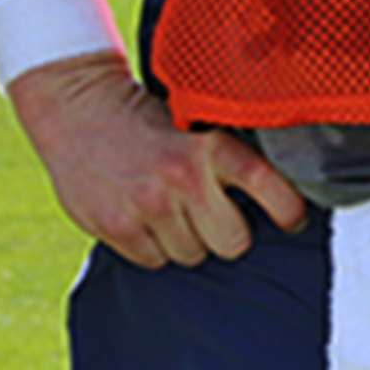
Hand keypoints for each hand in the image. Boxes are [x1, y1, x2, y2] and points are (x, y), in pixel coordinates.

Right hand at [8, 53, 308, 266]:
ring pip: (192, 255)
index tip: (292, 220)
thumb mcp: (192, 123)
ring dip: (185, 239)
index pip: (269, 186)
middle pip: (234, 242)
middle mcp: (184, 177)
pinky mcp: (117, 226)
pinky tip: (141, 217)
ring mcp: (149, 205)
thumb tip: (274, 196)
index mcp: (211, 146)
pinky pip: (155, 261)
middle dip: (225, 233)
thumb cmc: (144, 120)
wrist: (77, 109)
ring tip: (167, 208)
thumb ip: (224, 157)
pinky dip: (152, 246)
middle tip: (209, 214)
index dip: (288, 210)